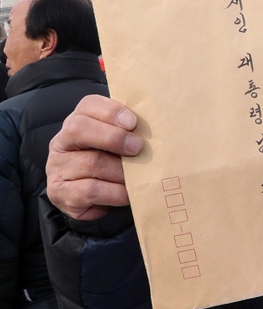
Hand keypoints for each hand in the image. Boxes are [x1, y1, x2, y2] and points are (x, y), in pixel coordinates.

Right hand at [46, 95, 142, 220]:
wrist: (94, 202)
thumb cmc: (113, 167)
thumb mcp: (120, 146)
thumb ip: (130, 134)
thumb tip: (158, 130)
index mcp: (77, 123)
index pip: (87, 105)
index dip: (110, 111)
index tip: (133, 123)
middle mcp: (62, 143)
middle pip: (79, 129)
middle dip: (113, 137)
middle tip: (138, 147)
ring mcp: (58, 168)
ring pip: (91, 163)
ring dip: (121, 170)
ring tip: (139, 176)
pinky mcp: (62, 193)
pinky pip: (91, 190)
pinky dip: (115, 192)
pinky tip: (128, 193)